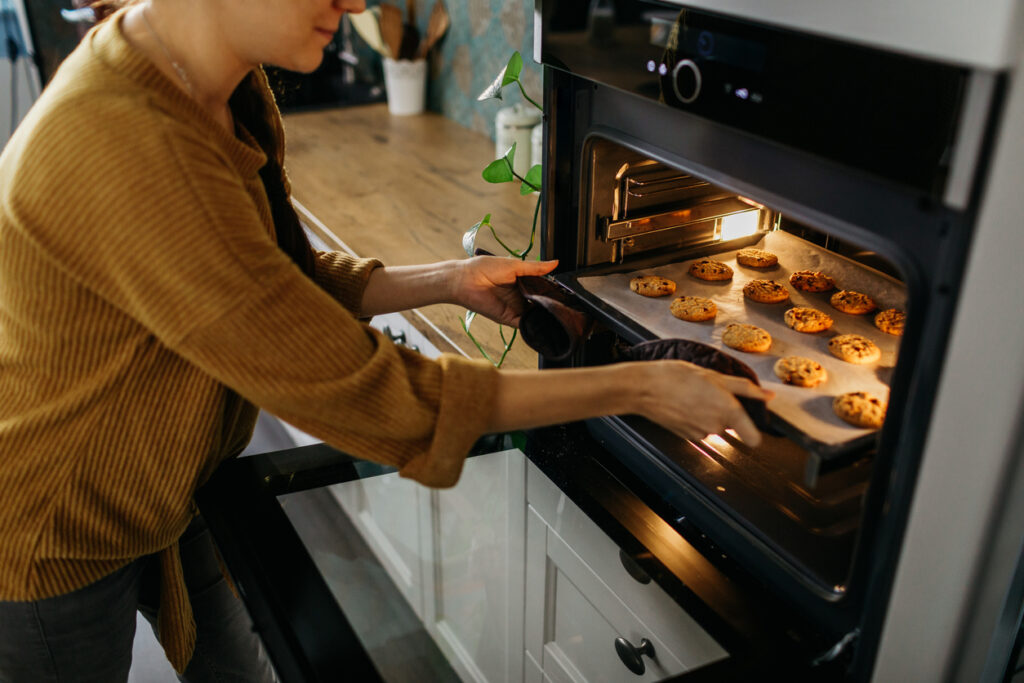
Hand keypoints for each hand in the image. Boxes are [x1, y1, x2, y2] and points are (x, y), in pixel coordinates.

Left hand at [452, 256, 557, 326]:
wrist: (465, 280)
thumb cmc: (485, 268)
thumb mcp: (515, 265)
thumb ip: (535, 268)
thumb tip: (556, 263)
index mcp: (521, 283)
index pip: (541, 290)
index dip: (552, 292)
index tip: (566, 294)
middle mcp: (519, 297)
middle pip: (539, 304)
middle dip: (551, 306)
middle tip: (566, 306)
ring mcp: (515, 309)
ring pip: (534, 316)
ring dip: (544, 316)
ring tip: (559, 315)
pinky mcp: (509, 319)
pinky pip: (524, 324)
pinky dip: (534, 325)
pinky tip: (545, 322)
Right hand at [634, 361, 773, 445]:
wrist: (644, 389)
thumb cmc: (676, 377)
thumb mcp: (714, 375)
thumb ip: (745, 388)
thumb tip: (768, 396)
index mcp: (729, 410)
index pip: (754, 438)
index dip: (755, 430)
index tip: (750, 420)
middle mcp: (717, 426)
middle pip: (732, 424)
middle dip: (724, 410)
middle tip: (708, 393)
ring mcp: (701, 434)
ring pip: (715, 425)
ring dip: (709, 413)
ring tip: (692, 396)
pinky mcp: (687, 437)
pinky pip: (701, 429)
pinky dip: (695, 419)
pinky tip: (683, 405)